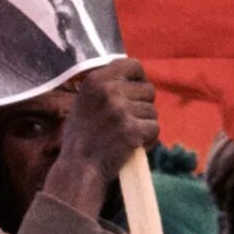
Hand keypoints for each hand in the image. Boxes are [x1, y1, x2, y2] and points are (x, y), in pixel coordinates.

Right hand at [42, 59, 159, 216]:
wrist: (79, 168)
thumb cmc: (81, 138)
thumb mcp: (84, 103)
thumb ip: (105, 88)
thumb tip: (134, 80)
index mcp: (95, 81)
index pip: (132, 65)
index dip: (139, 78)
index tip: (135, 91)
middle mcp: (108, 91)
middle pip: (148, 90)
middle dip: (143, 106)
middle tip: (127, 122)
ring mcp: (120, 110)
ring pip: (153, 111)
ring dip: (144, 125)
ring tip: (125, 136)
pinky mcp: (132, 129)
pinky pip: (154, 129)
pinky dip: (148, 140)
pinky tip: (132, 146)